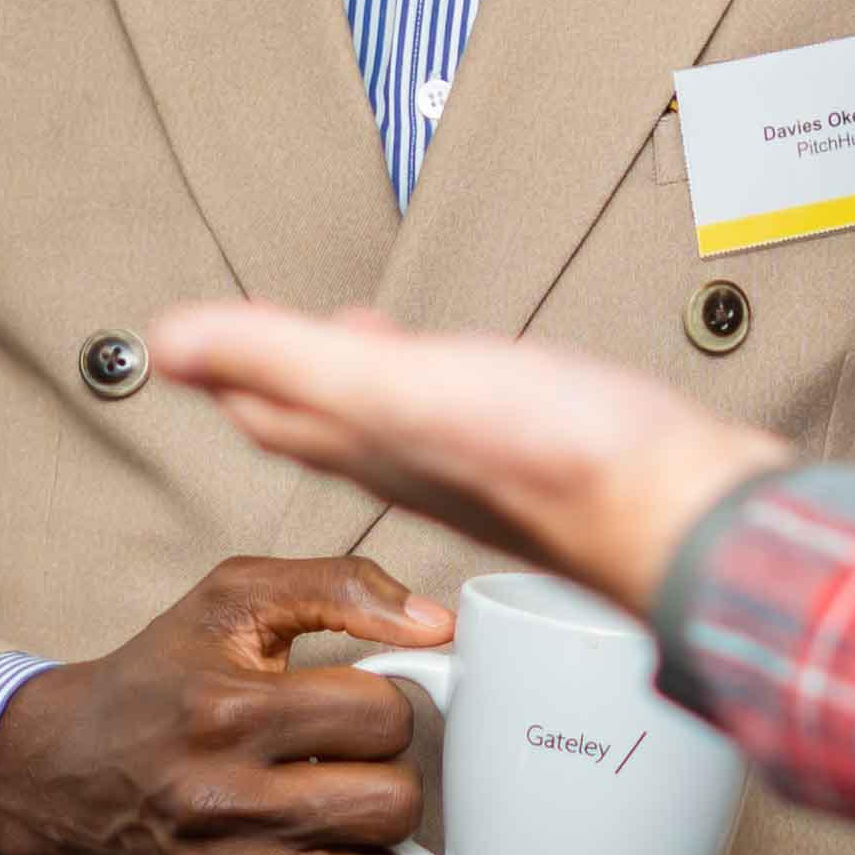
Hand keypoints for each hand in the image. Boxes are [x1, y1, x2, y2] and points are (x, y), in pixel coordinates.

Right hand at [0, 551, 455, 854]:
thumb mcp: (232, 599)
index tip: (354, 708)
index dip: (386, 706)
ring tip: (347, 815)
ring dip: (380, 847)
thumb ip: (339, 586)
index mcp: (231, 712)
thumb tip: (435, 624)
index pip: (384, 718)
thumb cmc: (155, 681)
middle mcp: (226, 801)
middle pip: (392, 804)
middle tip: (351, 762)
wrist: (58, 771)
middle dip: (388, 776)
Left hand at [146, 307, 788, 615]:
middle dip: (284, 370)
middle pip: (324, 413)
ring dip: (360, 377)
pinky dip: (440, 388)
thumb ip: (283, 359)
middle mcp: (417, 456)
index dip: (227, 366)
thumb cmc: (558, 464)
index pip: (271, 406)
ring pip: (393, 416)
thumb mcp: (393, 391)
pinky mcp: (543, 456)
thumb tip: (167, 341)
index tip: (192, 340)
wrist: (687, 516)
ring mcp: (481, 460)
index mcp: (372, 440)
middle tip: (252, 338)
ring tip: (347, 345)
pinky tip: (466, 381)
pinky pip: (462, 418)